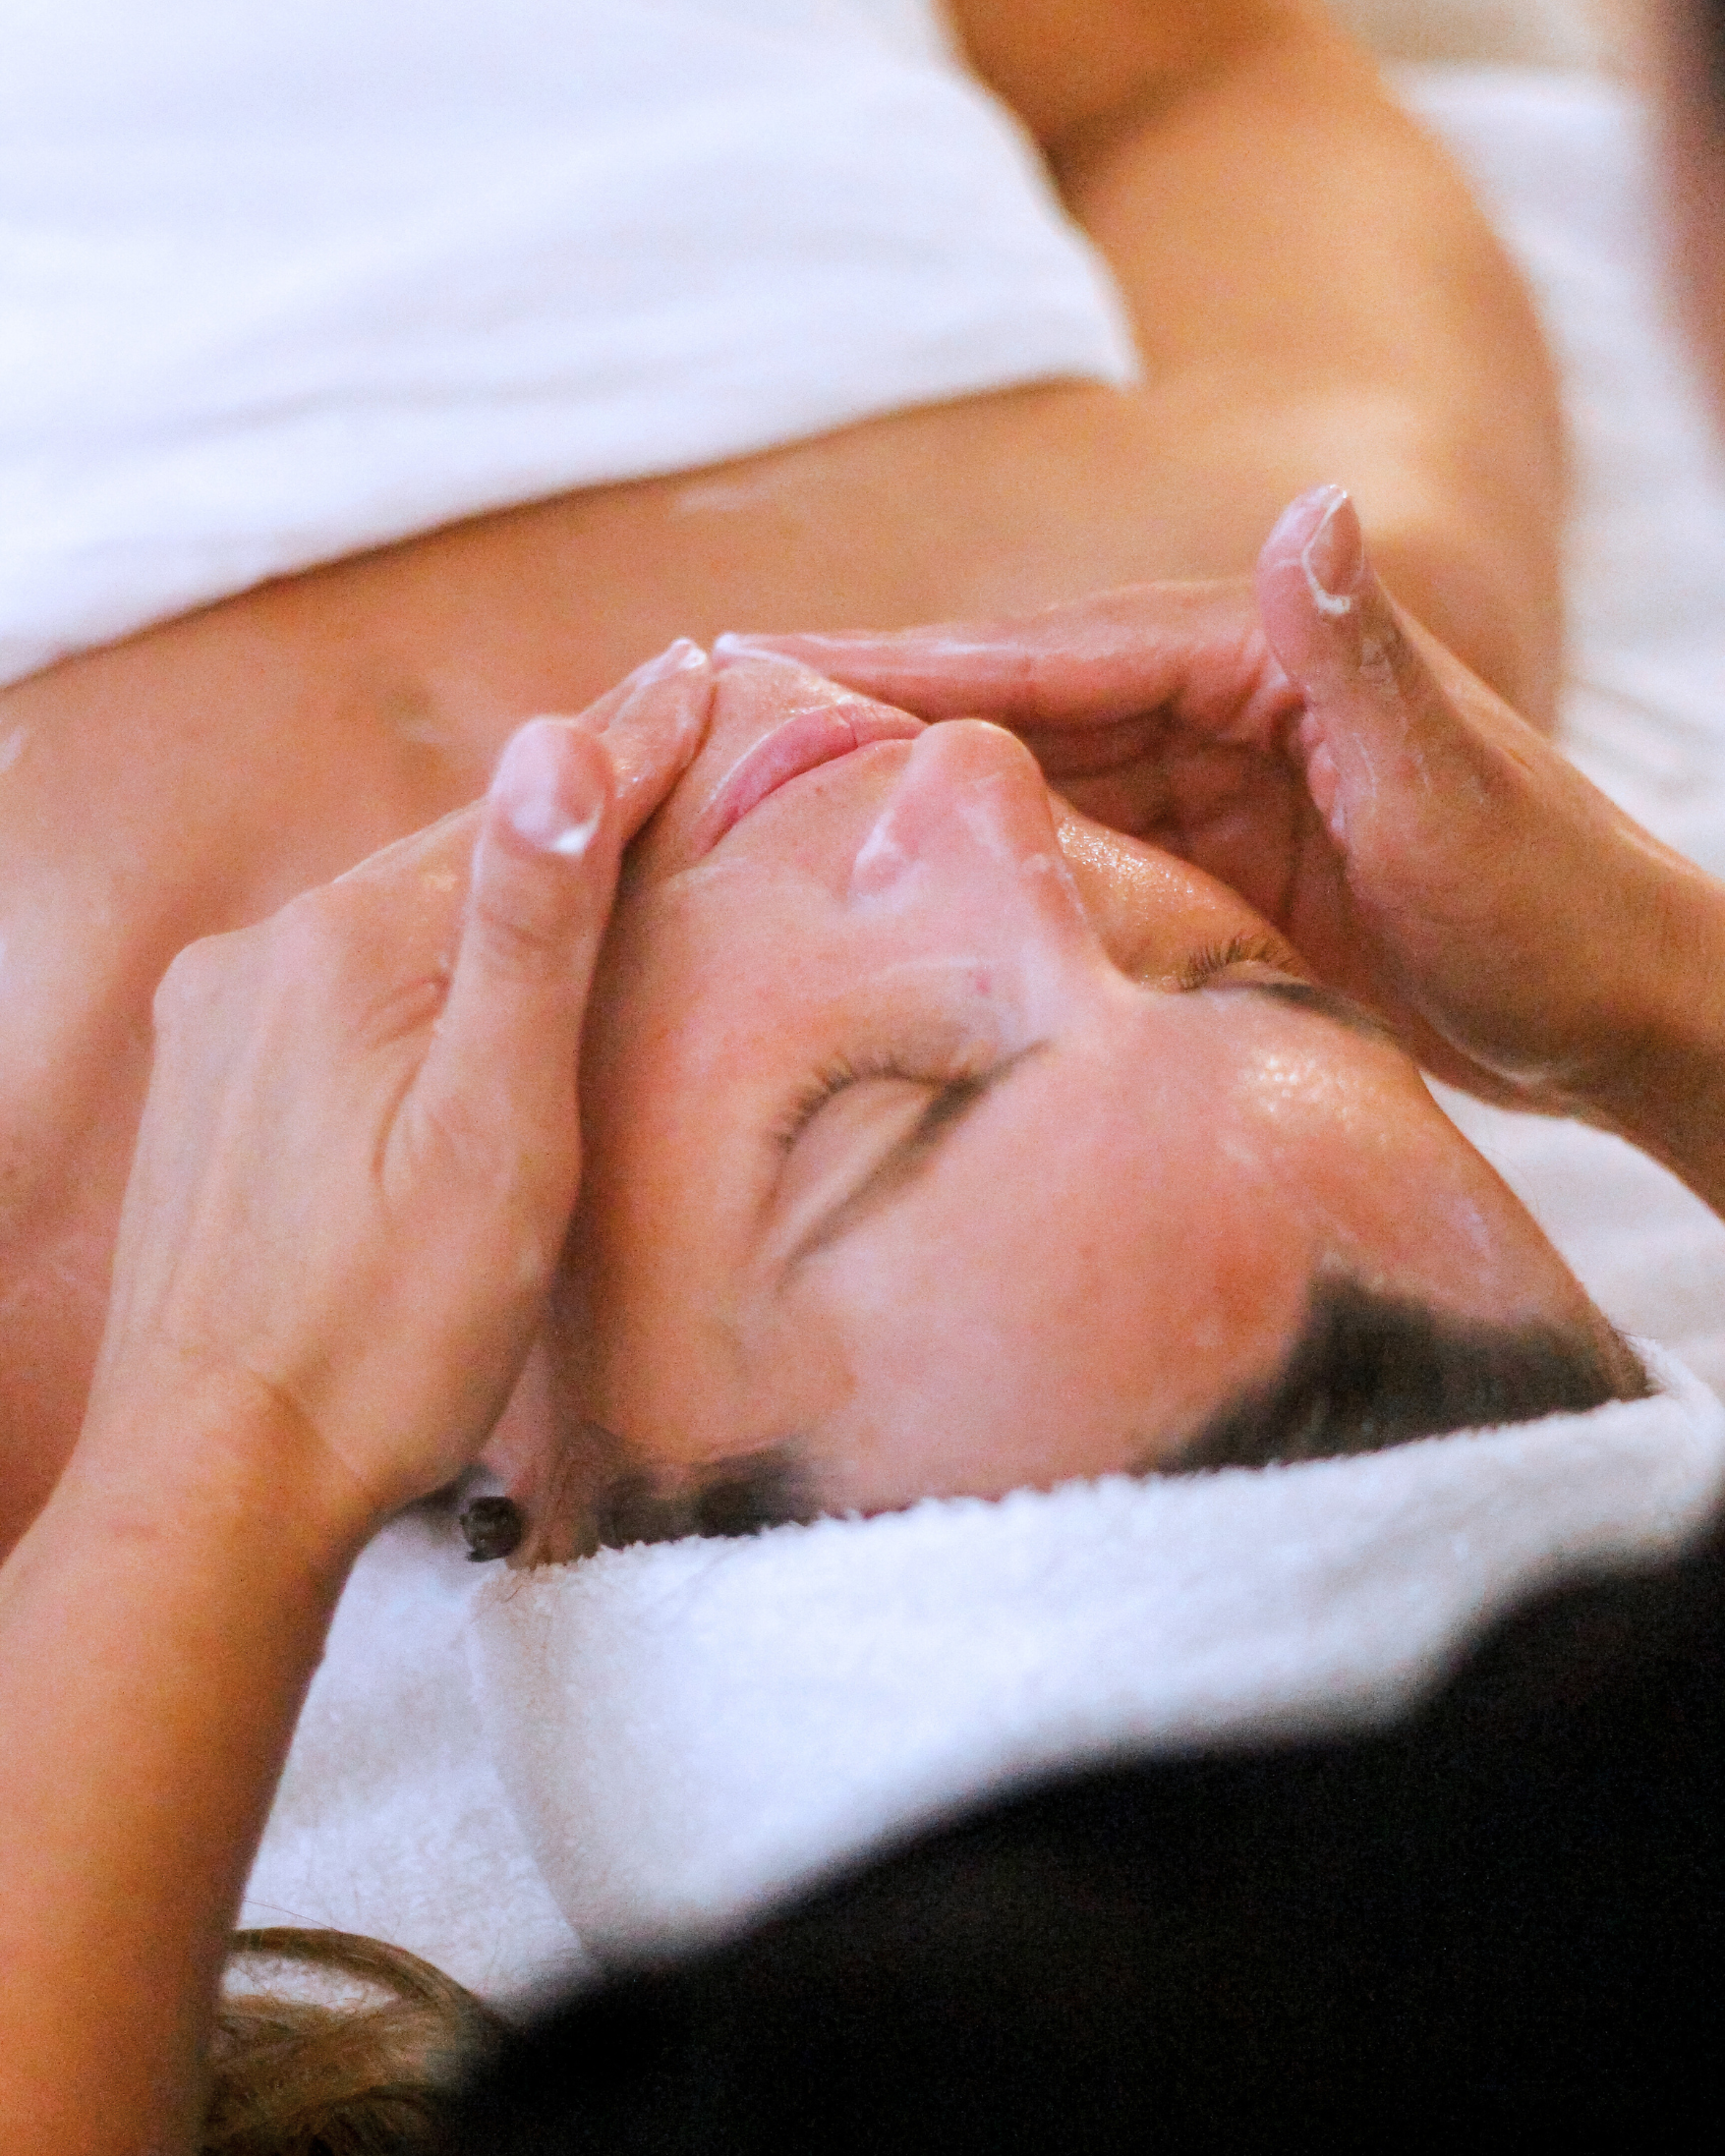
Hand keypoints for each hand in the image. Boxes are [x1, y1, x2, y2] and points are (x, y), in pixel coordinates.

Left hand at [82, 642, 710, 1536]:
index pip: (525, 817)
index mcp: (353, 947)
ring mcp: (218, 1024)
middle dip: (560, 823)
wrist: (222, 1481)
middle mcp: (264, 955)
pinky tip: (448, 1020)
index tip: (699, 668)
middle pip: (452, 862)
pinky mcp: (201, 1089)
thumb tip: (557, 743)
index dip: (627, 749)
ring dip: (481, 910)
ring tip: (579, 883)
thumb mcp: (498, 1134)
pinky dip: (409, 983)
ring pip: (390, 929)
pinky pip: (332, 994)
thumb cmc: (389, 1329)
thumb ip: (529, 936)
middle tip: (663, 746)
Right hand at [725, 499, 1714, 1116]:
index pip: (1044, 654)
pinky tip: (896, 899)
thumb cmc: (1556, 904)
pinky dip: (981, 871)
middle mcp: (1211, 707)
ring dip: (903, 800)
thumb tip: (1309, 508)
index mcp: (1252, 660)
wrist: (1615, 1007)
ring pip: (1021, 789)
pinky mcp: (1206, 871)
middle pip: (1004, 711)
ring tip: (758, 825)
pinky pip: (1068, 863)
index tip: (761, 666)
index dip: (899, 661)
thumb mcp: (1458, 793)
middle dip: (862, 721)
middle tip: (707, 741)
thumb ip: (1365, 661)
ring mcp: (1204, 792)